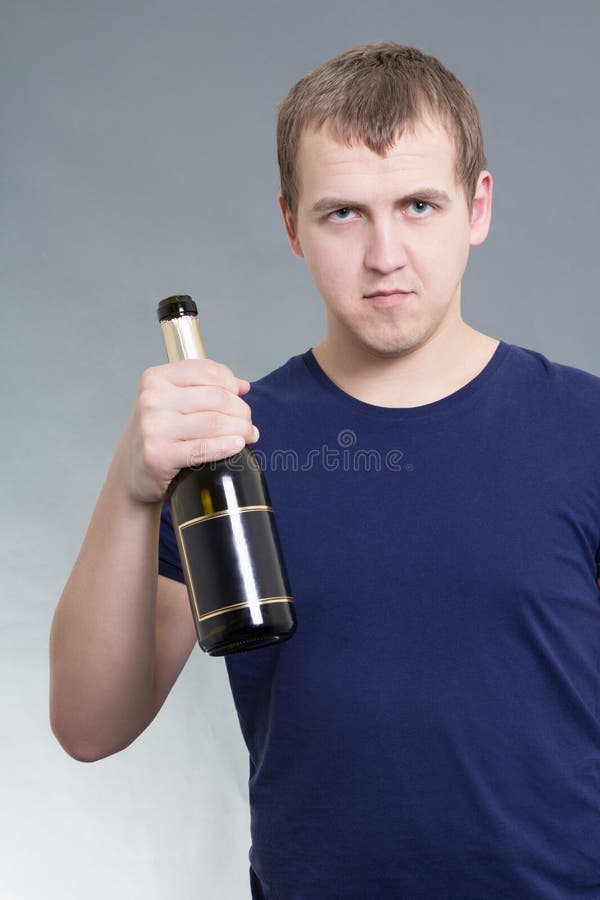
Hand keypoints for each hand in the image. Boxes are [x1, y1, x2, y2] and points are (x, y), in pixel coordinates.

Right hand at [115, 359, 258, 503]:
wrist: (132, 472)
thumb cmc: (157, 435)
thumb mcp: (171, 402)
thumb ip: (204, 388)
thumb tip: (242, 386)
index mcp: (156, 379)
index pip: (208, 372)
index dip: (231, 384)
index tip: (239, 397)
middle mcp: (152, 400)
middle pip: (217, 398)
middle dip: (241, 411)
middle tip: (247, 423)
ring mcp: (154, 428)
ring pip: (214, 423)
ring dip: (240, 430)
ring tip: (248, 435)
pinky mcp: (159, 455)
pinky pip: (204, 448)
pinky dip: (226, 446)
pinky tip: (237, 445)